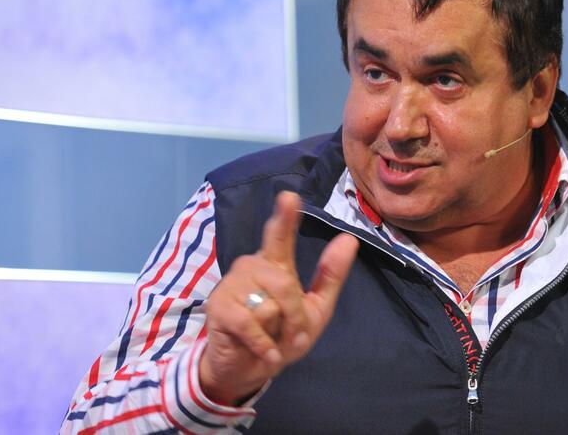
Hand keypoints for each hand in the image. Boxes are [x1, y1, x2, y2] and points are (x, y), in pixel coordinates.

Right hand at [198, 191, 359, 404]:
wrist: (250, 370)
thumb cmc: (282, 335)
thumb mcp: (316, 308)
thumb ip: (331, 275)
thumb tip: (349, 239)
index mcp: (275, 263)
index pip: (280, 235)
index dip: (285, 216)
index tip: (289, 197)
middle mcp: (251, 266)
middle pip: (284, 285)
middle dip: (295, 317)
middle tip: (292, 335)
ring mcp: (231, 285)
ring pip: (269, 306)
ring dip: (277, 332)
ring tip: (270, 340)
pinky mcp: (219, 307)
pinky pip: (252, 324)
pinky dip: (264, 345)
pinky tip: (263, 352)